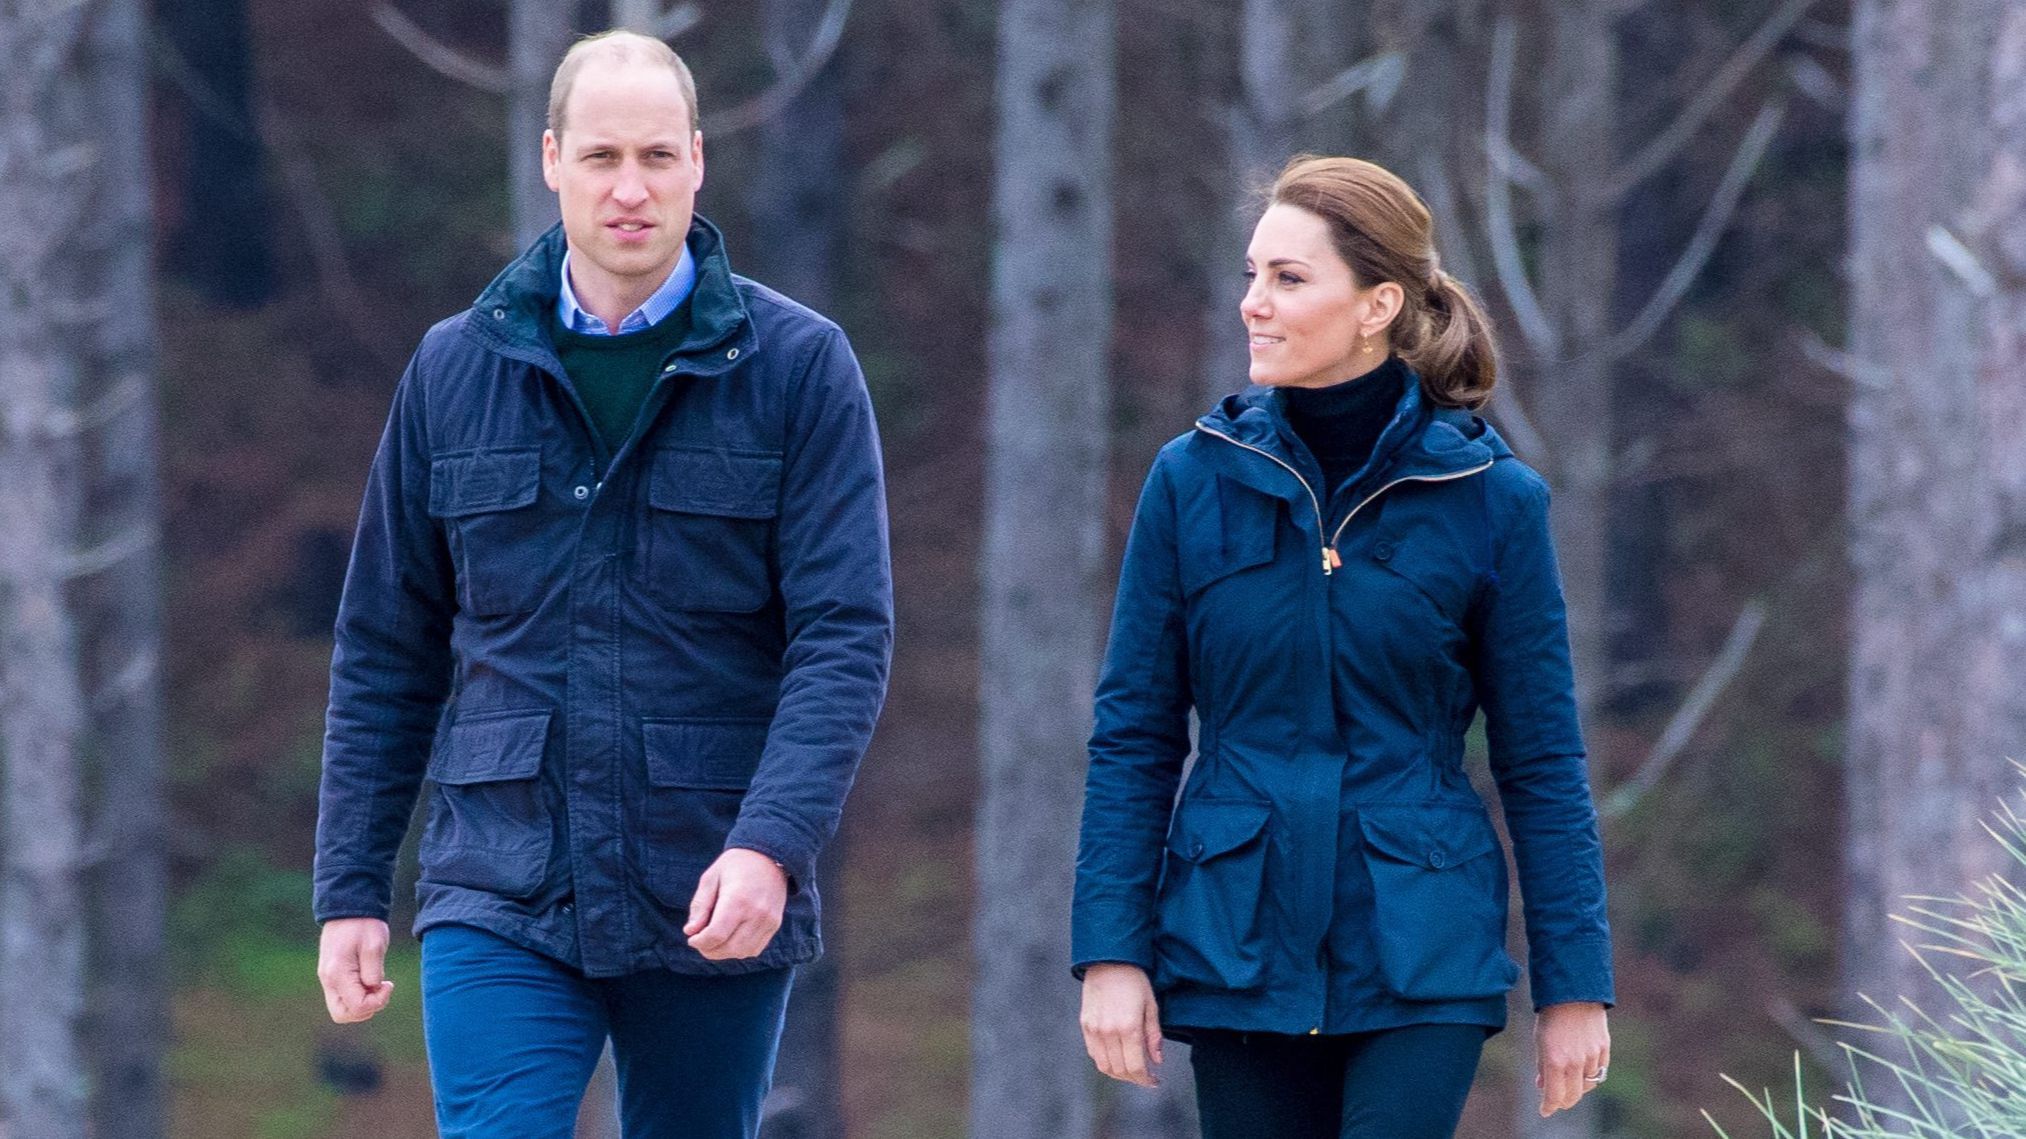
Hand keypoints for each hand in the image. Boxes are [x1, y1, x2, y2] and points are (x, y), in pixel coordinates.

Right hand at [317, 917, 394, 1023]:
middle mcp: (328, 980)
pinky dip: (357, 996)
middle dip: (366, 1009)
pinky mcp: (331, 977)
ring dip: (362, 1004)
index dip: (377, 1002)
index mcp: (338, 973)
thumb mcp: (375, 946)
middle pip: (343, 1015)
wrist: (348, 908)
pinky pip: (342, 998)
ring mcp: (327, 980)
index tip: (388, 984)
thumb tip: (373, 990)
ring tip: (376, 983)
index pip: (357, 1007)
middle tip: (381, 988)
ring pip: (342, 1009)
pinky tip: (369, 980)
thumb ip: (374, 972)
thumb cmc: (363, 924)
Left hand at [684, 848, 789, 959]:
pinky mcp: (775, 924)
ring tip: (714, 941)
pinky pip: (755, 949)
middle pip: (729, 947)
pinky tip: (731, 939)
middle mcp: (756, 913)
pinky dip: (740, 950)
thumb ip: (700, 905)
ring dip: (724, 952)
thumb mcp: (711, 878)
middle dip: (710, 950)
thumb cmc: (735, 865)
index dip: (700, 942)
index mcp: (737, 899)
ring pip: (743, 952)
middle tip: (700, 942)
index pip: (716, 935)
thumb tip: (691, 931)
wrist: (769, 855)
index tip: (692, 938)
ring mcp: (768, 920)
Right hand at [1079, 963, 1163, 1087]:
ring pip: (1104, 1066)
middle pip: (1120, 1070)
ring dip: (1119, 1073)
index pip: (1135, 1067)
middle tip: (1145, 1076)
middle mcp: (1108, 1031)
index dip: (1146, 1080)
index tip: (1154, 1081)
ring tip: (1131, 1068)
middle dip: (1134, 1078)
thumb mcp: (1151, 1006)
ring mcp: (1094, 1029)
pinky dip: (1105, 1061)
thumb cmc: (1134, 980)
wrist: (1108, 959)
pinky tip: (1117, 1056)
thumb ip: (1154, 1036)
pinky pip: (1094, 1053)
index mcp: (1128, 1027)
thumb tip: (1157, 1060)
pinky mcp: (1085, 1024)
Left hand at [1536, 1001, 1609, 1116]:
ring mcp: (1592, 1056)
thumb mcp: (1540, 1041)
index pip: (1554, 1096)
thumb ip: (1542, 1066)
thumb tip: (1543, 1086)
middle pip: (1573, 1096)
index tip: (1544, 1110)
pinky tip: (1582, 1072)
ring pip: (1588, 1085)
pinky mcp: (1604, 1049)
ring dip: (1578, 1088)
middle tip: (1556, 1100)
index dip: (1548, 1107)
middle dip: (1563, 1101)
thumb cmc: (1551, 1016)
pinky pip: (1600, 1071)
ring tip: (1569, 1083)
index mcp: (1555, 1061)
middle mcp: (1576, 1062)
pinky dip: (1590, 1076)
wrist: (1574, 992)